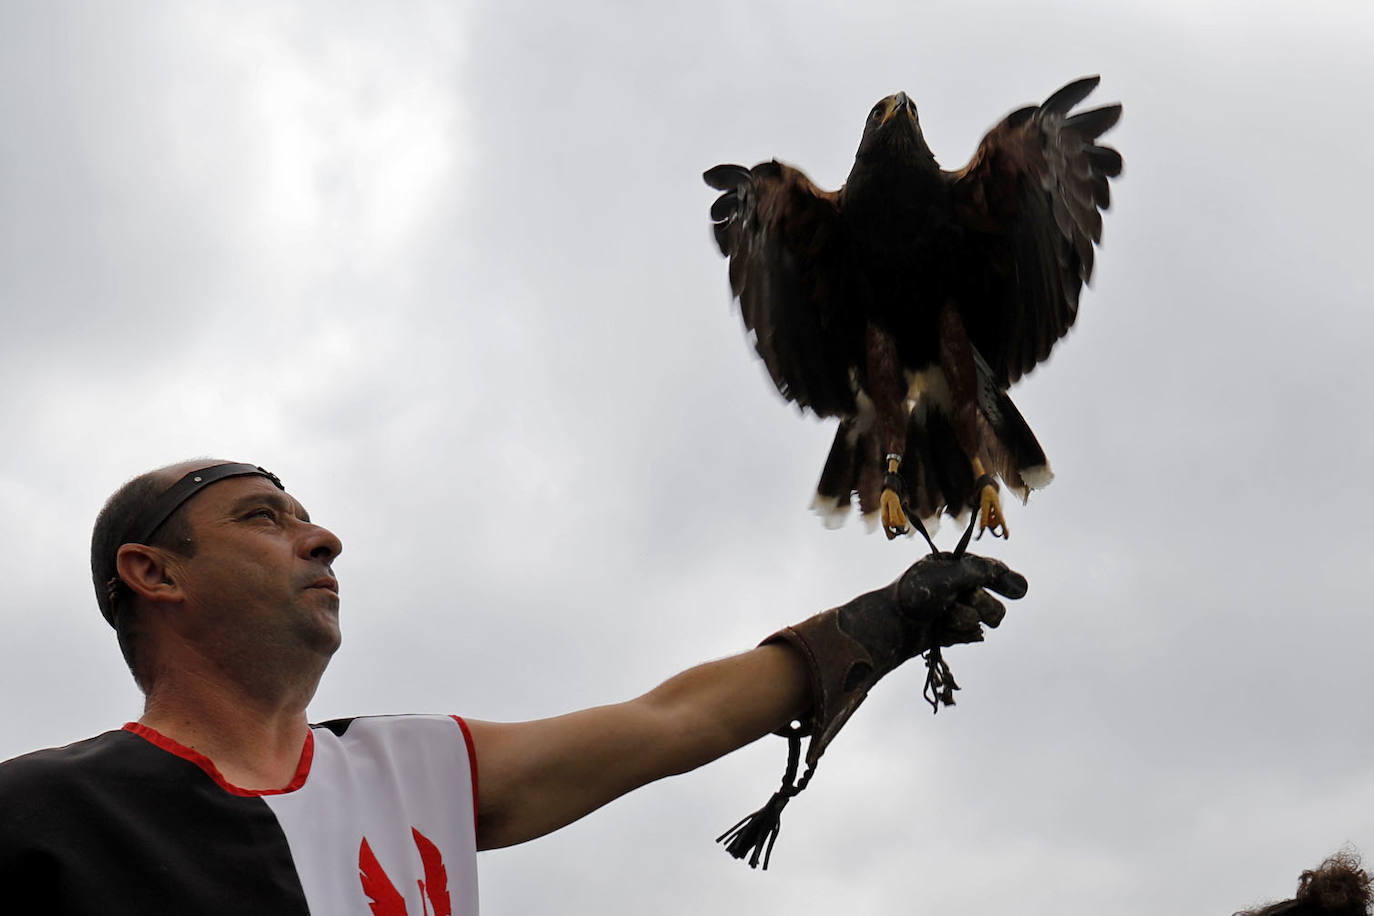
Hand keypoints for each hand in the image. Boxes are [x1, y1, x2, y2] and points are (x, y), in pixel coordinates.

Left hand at [894, 552, 1026, 646]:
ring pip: (985, 620)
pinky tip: (941, 631)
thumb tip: (998, 569)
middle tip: (967, 599)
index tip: (1020, 590)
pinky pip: (973, 634)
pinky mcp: (953, 631)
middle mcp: (957, 588)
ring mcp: (956, 610)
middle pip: (993, 601)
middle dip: (983, 603)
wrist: (891, 626)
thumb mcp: (944, 576)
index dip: (1006, 580)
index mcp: (953, 567)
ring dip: (967, 619)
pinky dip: (960, 633)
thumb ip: (975, 571)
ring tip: (945, 618)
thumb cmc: (913, 595)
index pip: (989, 571)